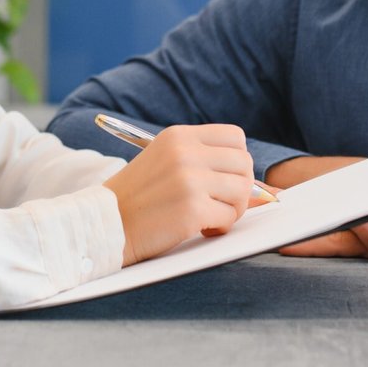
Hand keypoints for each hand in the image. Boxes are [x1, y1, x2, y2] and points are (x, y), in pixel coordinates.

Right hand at [102, 124, 255, 265]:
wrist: (104, 225)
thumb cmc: (137, 200)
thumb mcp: (167, 166)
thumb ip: (207, 166)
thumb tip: (264, 190)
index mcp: (179, 136)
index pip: (235, 137)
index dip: (236, 162)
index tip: (223, 180)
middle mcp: (186, 153)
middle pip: (244, 164)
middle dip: (239, 189)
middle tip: (218, 204)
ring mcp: (189, 180)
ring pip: (242, 192)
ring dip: (232, 210)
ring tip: (209, 218)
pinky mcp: (191, 208)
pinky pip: (228, 217)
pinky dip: (219, 228)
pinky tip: (199, 229)